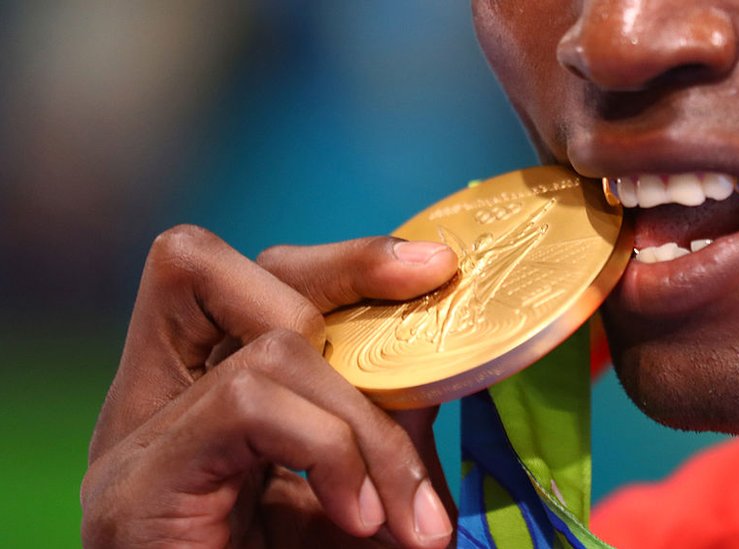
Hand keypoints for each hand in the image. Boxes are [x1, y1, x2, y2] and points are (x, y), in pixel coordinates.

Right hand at [81, 225, 458, 547]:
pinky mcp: (137, 487)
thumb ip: (382, 431)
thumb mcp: (356, 496)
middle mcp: (154, 400)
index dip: (344, 261)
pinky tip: (356, 518)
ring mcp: (137, 441)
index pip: (255, 277)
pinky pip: (249, 403)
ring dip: (366, 426)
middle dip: (343, 280)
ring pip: (266, 345)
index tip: (434, 267)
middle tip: (429, 349)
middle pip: (227, 267)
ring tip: (407, 515)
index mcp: (201, 392)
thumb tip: (442, 372)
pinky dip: (329, 451)